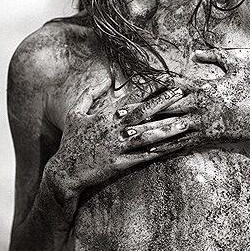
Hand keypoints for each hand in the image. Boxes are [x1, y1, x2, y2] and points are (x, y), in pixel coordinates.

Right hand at [45, 78, 190, 199]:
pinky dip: (159, 152)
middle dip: (163, 103)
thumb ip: (90, 93)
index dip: (150, 87)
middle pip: (143, 113)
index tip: (166, 79)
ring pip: (146, 136)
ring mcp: (117, 147)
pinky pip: (143, 157)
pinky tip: (173, 148)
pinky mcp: (119, 164)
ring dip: (167, 129)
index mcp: (105, 114)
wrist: (64, 171)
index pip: (132, 97)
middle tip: (182, 94)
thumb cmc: (72, 140)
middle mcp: (113, 129)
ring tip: (185, 123)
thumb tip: (106, 79)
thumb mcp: (75, 112)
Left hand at [123, 47, 249, 149]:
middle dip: (139, 114)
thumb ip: (215, 56)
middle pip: (162, 109)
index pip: (170, 86)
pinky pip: (183, 144)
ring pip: (168, 129)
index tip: (132, 90)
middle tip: (118, 119)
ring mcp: (203, 123)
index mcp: (203, 87)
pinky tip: (149, 153)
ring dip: (146, 134)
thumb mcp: (238, 65)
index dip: (148, 88)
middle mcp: (199, 105)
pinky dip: (165, 148)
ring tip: (127, 139)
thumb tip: (194, 51)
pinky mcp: (209, 137)